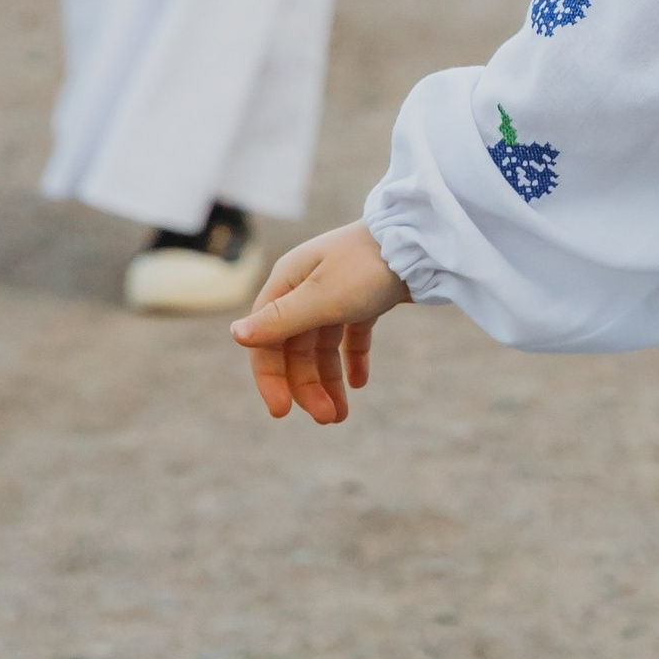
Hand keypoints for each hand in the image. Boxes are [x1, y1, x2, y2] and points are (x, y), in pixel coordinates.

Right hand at [233, 221, 409, 423]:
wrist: (422, 239)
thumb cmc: (367, 264)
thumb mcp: (322, 297)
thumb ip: (281, 320)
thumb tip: (236, 335)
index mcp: (287, 284)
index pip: (266, 340)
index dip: (270, 377)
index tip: (282, 412)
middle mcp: (307, 288)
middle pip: (295, 348)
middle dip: (307, 386)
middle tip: (327, 419)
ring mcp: (337, 292)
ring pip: (323, 346)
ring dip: (329, 380)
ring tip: (340, 415)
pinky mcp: (366, 296)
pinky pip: (351, 335)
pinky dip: (353, 359)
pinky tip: (360, 383)